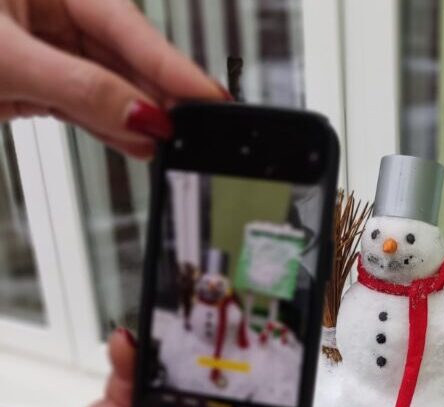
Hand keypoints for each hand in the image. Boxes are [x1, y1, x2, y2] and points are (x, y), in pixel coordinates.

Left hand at [0, 0, 227, 156]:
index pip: (127, 24)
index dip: (172, 65)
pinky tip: (139, 144)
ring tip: (171, 142)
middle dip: (160, 95)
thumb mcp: (5, 60)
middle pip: (125, 58)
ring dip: (138, 119)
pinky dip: (110, 129)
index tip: (210, 96)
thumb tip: (140, 115)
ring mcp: (43, 50)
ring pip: (108, 88)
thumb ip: (79, 88)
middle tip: (197, 127)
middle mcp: (50, 12)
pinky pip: (84, 108)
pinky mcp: (34, 85)